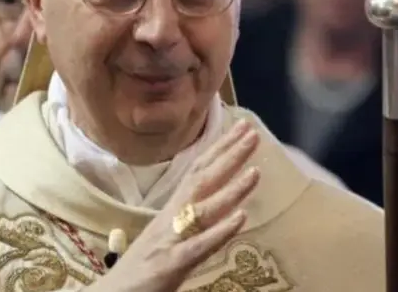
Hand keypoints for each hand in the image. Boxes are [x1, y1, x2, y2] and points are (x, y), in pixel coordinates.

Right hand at [91, 119, 260, 291]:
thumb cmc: (141, 269)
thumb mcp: (167, 237)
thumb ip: (188, 220)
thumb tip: (213, 204)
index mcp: (171, 211)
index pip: (197, 172)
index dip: (219, 149)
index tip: (240, 128)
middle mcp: (170, 219)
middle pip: (201, 181)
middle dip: (228, 156)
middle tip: (251, 133)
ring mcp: (170, 240)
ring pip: (203, 209)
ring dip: (231, 190)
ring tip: (256, 172)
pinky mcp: (171, 265)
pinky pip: (198, 245)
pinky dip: (219, 231)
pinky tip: (240, 218)